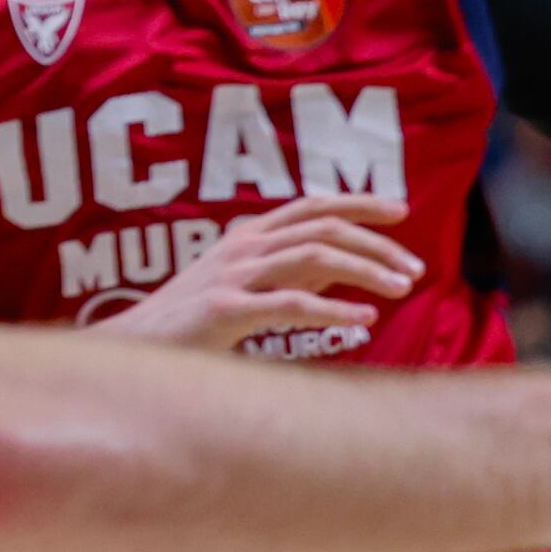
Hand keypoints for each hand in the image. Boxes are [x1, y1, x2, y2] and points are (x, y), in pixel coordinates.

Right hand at [91, 194, 425, 351]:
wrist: (134, 349)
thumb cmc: (189, 324)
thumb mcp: (240, 285)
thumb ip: (285, 272)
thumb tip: (342, 270)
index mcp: (247, 236)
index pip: (312, 204)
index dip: (357, 202)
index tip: (400, 209)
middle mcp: (243, 246)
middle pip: (322, 226)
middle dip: (375, 241)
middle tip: (416, 266)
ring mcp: (233, 275)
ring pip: (313, 256)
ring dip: (365, 268)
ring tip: (403, 287)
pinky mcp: (225, 309)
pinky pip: (289, 303)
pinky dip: (332, 310)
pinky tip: (364, 321)